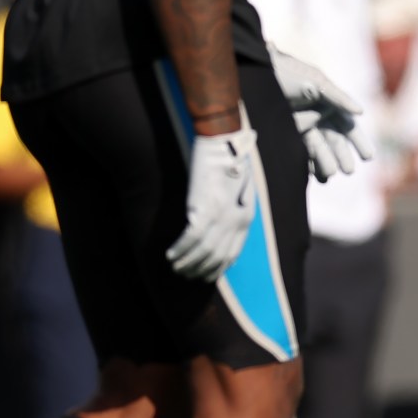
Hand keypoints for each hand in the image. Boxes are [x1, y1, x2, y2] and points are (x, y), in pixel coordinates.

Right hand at [166, 127, 259, 280]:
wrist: (224, 142)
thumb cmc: (231, 161)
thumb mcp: (242, 189)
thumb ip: (236, 209)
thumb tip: (225, 227)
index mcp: (247, 217)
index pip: (232, 253)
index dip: (218, 267)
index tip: (206, 274)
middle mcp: (236, 221)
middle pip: (216, 257)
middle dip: (200, 270)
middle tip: (186, 274)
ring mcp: (221, 217)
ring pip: (202, 251)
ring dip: (187, 263)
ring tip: (176, 267)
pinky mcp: (204, 209)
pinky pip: (190, 238)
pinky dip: (179, 249)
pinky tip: (170, 254)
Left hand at [270, 49, 378, 181]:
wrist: (256, 73)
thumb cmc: (288, 73)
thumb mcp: (315, 82)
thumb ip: (338, 97)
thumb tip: (360, 111)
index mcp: (329, 103)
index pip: (347, 125)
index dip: (358, 141)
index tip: (368, 156)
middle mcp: (317, 116)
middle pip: (335, 140)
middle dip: (342, 156)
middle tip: (349, 171)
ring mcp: (302, 126)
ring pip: (318, 149)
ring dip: (325, 162)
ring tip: (329, 176)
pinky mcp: (286, 133)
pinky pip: (300, 152)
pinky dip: (308, 164)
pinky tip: (313, 175)